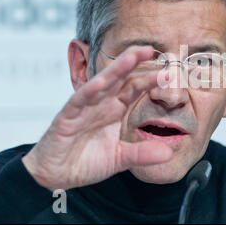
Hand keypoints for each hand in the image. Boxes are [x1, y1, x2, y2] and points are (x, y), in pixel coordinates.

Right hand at [22, 46, 172, 190]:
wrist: (55, 175)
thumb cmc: (85, 161)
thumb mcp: (120, 158)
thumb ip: (142, 154)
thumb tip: (168, 153)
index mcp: (114, 109)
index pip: (134, 89)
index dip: (150, 80)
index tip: (169, 73)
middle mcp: (101, 104)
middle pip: (120, 78)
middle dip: (134, 62)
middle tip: (151, 49)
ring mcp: (84, 108)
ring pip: (101, 83)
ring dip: (116, 70)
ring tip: (131, 56)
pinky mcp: (67, 117)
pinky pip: (78, 101)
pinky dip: (88, 92)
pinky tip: (99, 83)